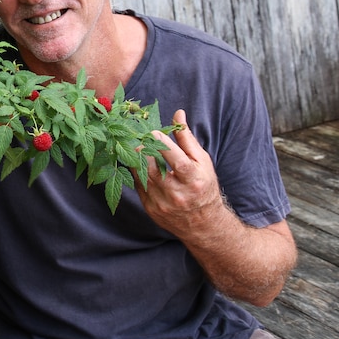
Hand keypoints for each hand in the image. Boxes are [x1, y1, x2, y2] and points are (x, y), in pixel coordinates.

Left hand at [136, 109, 225, 235]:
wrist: (202, 224)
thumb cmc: (204, 186)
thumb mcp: (202, 162)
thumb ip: (187, 139)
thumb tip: (178, 114)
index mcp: (194, 180)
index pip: (178, 161)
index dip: (164, 146)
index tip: (152, 132)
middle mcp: (178, 195)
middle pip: (154, 170)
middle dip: (143, 151)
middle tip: (137, 137)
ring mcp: (162, 204)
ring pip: (142, 178)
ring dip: (136, 160)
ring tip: (134, 147)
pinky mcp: (150, 209)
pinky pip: (138, 187)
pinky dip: (135, 172)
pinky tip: (135, 162)